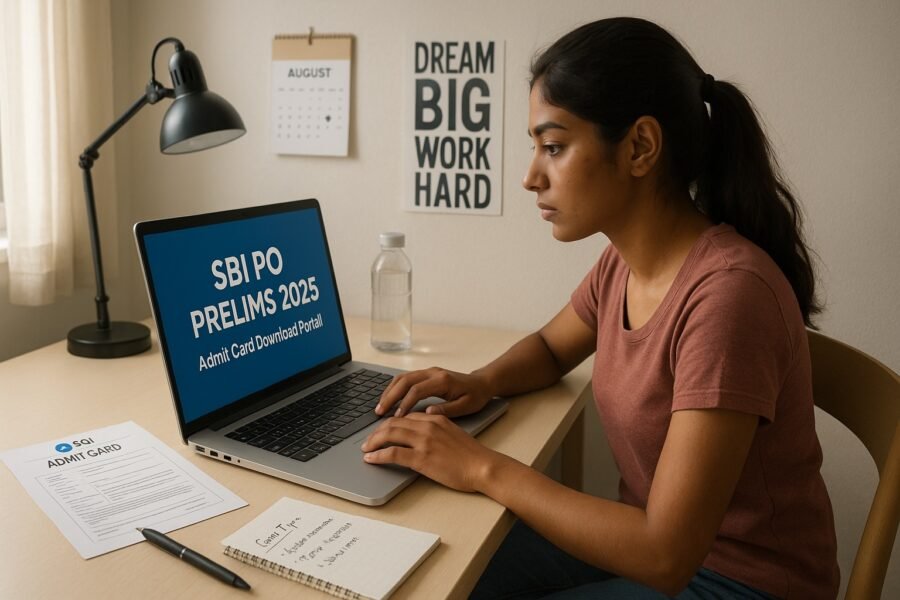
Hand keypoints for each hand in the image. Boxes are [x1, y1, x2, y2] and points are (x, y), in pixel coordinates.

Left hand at [361, 413, 501, 492]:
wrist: (483, 466)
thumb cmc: (472, 455)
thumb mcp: (453, 433)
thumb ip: (435, 430)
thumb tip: (420, 436)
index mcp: (435, 418)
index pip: (405, 416)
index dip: (389, 423)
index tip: (382, 431)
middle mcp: (427, 425)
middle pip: (393, 422)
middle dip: (377, 431)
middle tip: (368, 440)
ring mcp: (423, 441)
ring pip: (389, 434)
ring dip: (373, 441)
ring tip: (366, 449)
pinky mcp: (421, 458)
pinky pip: (392, 453)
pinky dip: (378, 455)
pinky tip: (371, 459)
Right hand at [375, 367, 493, 417]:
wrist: (482, 383)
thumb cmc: (476, 396)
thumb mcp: (467, 406)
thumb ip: (447, 409)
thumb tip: (427, 412)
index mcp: (443, 380)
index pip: (417, 390)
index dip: (404, 403)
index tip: (396, 417)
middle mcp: (433, 372)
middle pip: (405, 381)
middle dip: (390, 396)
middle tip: (379, 412)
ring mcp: (429, 371)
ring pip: (402, 378)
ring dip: (389, 391)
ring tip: (380, 407)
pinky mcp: (426, 374)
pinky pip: (406, 378)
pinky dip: (394, 388)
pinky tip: (388, 399)